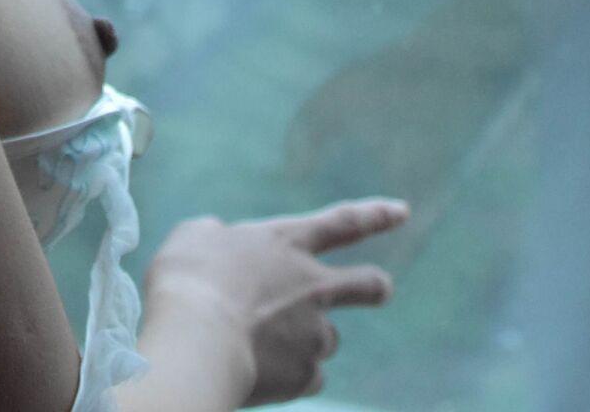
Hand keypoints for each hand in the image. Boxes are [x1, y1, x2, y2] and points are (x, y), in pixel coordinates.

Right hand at [139, 198, 409, 405]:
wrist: (197, 341)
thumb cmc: (188, 281)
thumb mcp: (195, 237)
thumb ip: (218, 237)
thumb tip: (223, 242)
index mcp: (286, 243)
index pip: (342, 223)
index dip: (374, 215)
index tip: (402, 211)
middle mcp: (312, 286)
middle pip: (366, 285)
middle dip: (375, 287)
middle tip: (380, 289)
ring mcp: (313, 333)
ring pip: (325, 339)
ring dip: (305, 341)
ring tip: (261, 345)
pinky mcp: (305, 375)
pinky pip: (307, 378)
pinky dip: (289, 376)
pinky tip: (260, 373)